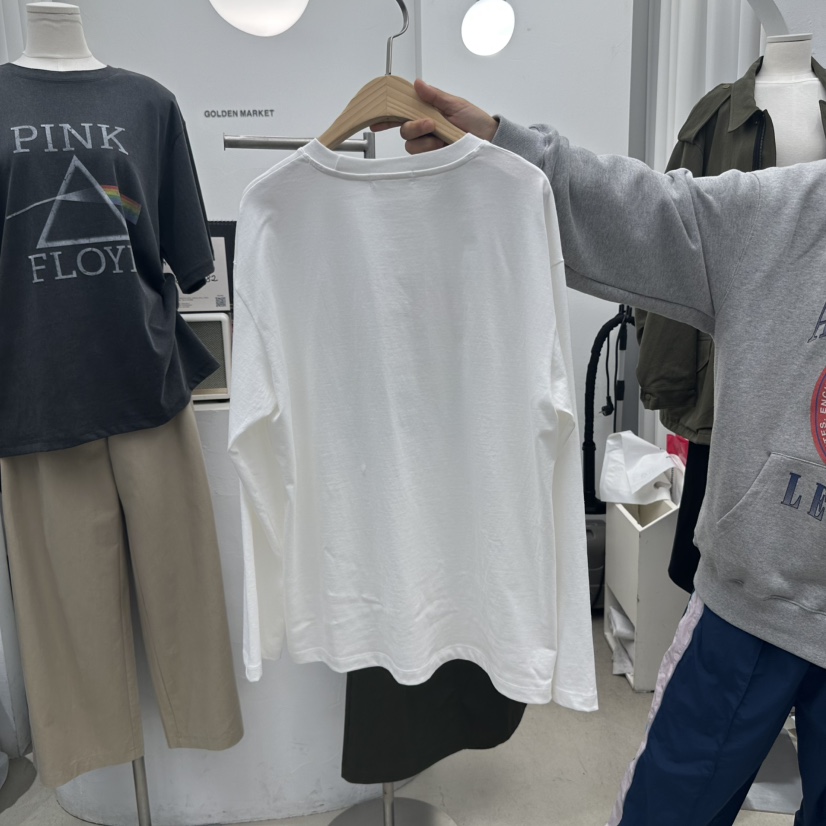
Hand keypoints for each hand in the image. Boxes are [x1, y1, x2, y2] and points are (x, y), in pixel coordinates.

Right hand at [372, 79, 498, 153]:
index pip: (403, 114)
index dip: (388, 117)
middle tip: (431, 123)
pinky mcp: (435, 159)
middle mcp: (425, 130)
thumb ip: (435, 96)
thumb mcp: (456, 104)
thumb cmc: (476, 121)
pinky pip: (422, 157)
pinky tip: (442, 147)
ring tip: (442, 137)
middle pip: (404, 130)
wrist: (489, 140)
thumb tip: (418, 83)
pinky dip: (431, 151)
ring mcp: (429, 145)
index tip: (376, 120)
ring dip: (425, 141)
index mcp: (427, 113)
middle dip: (414, 127)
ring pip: (411, 145)